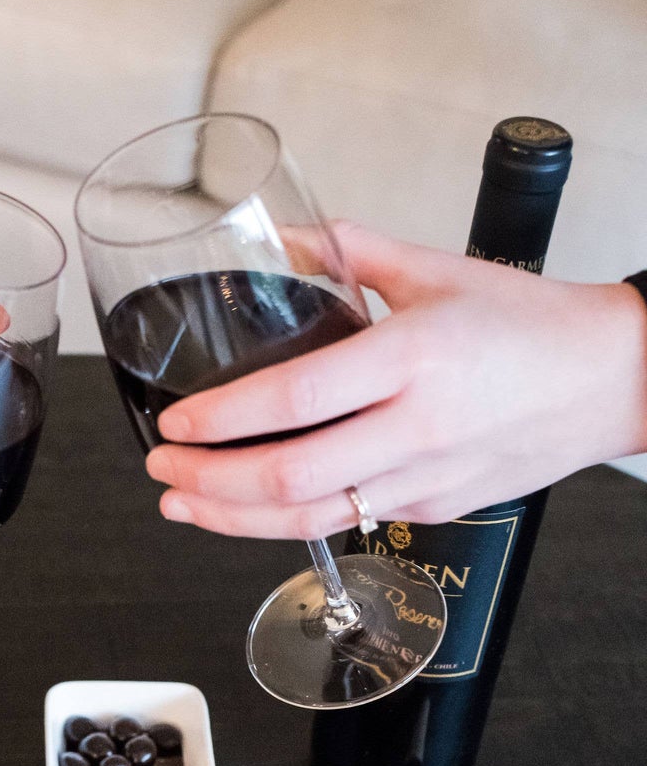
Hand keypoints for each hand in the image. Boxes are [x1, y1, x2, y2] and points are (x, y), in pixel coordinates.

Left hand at [145, 224, 646, 538]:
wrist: (611, 379)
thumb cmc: (531, 324)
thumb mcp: (438, 268)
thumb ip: (354, 253)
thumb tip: (289, 241)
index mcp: (411, 357)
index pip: (293, 401)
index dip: (221, 420)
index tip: (175, 422)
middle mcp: (416, 427)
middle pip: (289, 480)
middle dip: (209, 483)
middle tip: (163, 469)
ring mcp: (424, 478)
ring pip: (310, 520)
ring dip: (233, 520)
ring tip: (184, 504)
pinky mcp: (434, 508)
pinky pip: (347, 524)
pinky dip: (287, 521)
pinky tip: (250, 508)